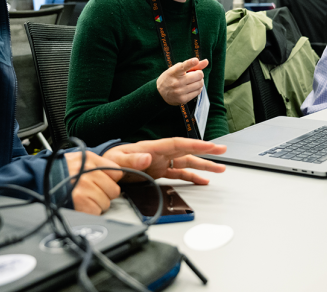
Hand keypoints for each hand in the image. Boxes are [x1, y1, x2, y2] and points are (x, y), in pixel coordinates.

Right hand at [64, 151, 134, 214]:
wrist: (38, 180)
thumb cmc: (58, 171)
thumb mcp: (78, 159)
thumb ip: (97, 165)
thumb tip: (117, 174)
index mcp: (90, 159)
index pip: (116, 172)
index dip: (110, 180)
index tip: (102, 182)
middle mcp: (89, 172)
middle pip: (114, 190)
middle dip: (104, 193)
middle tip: (91, 192)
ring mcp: (85, 188)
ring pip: (106, 203)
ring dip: (97, 204)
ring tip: (83, 198)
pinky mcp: (81, 203)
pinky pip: (97, 211)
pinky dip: (90, 212)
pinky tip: (80, 205)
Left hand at [105, 138, 226, 184]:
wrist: (104, 170)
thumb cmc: (110, 162)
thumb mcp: (119, 160)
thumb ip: (133, 158)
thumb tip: (148, 157)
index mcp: (153, 148)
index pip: (178, 144)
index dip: (195, 144)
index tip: (210, 146)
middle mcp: (160, 154)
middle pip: (187, 151)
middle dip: (205, 151)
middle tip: (222, 151)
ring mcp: (161, 163)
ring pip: (187, 163)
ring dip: (203, 165)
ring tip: (219, 169)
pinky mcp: (159, 172)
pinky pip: (179, 174)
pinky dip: (191, 177)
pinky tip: (202, 181)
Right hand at [157, 58, 208, 105]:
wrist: (160, 93)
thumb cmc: (171, 78)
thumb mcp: (177, 69)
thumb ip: (191, 65)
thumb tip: (206, 61)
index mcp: (174, 72)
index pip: (183, 67)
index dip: (190, 63)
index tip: (195, 60)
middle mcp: (176, 82)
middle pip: (198, 75)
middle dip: (199, 73)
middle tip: (194, 74)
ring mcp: (180, 92)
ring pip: (200, 84)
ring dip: (199, 81)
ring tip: (193, 81)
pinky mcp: (183, 99)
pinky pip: (198, 92)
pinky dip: (198, 88)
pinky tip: (193, 87)